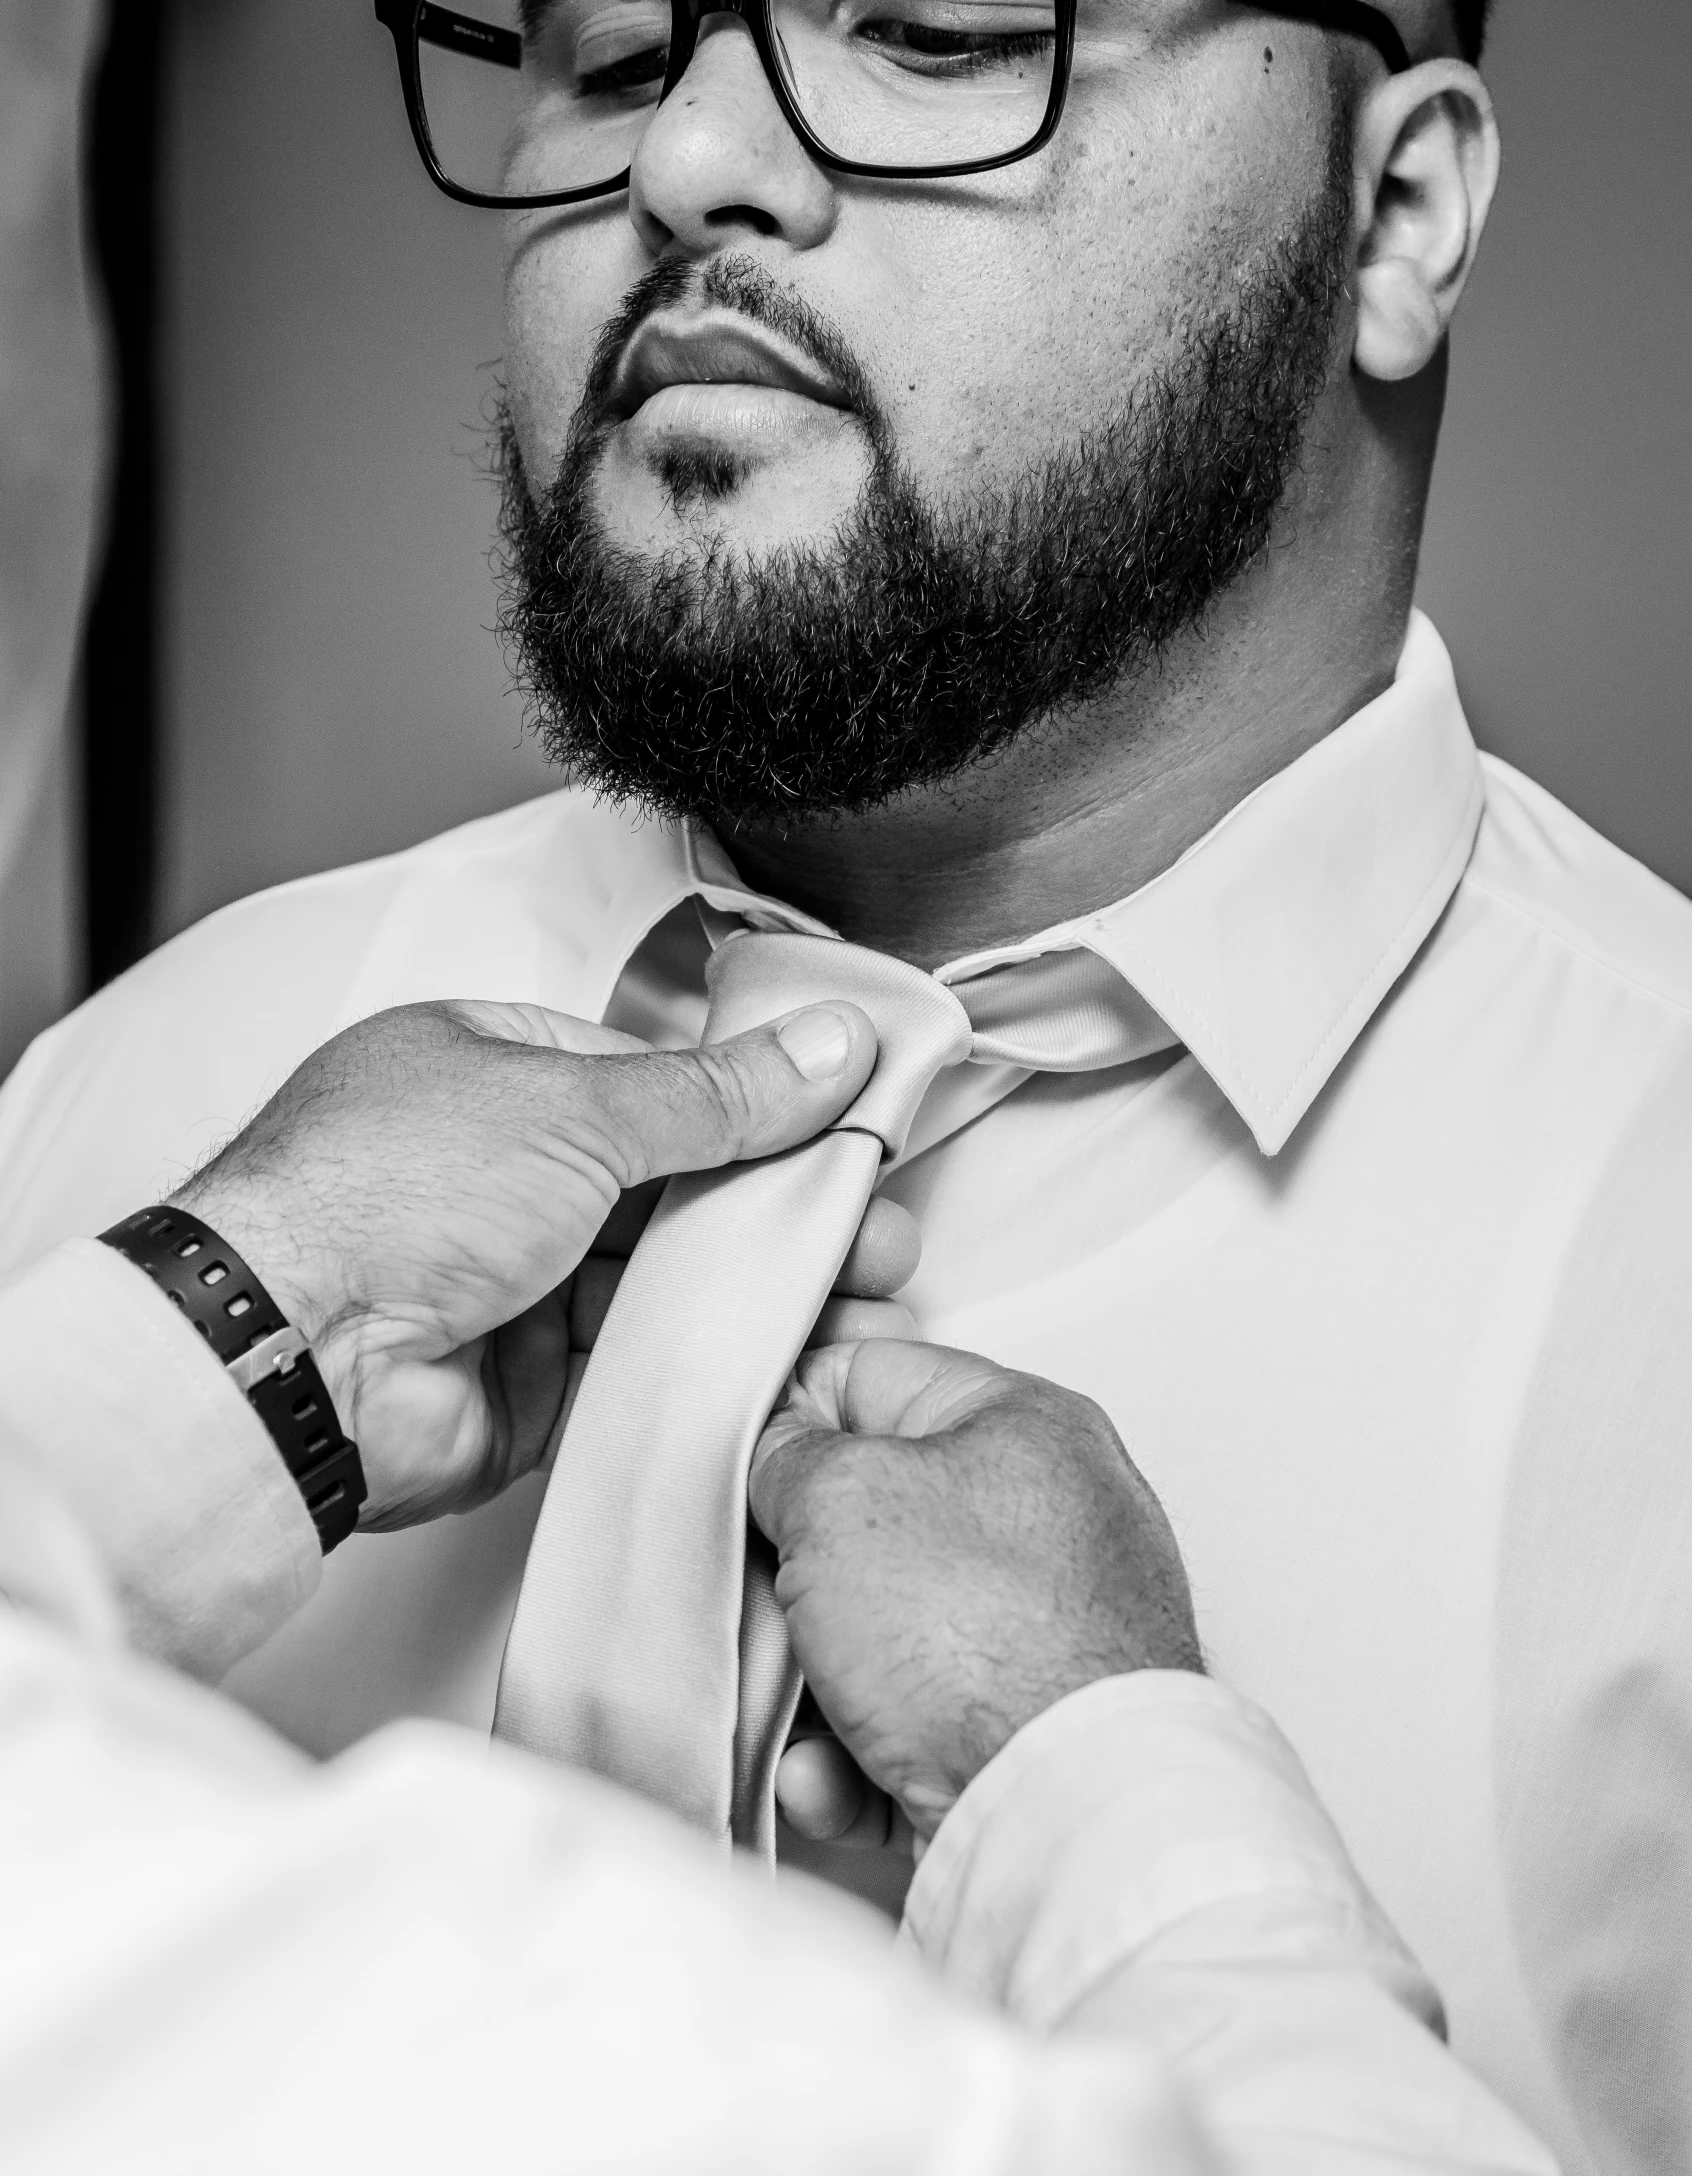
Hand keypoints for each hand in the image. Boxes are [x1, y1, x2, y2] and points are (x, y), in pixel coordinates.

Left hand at [172, 1000, 917, 1528]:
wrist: (292, 1358)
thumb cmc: (383, 1196)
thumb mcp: (575, 1106)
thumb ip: (713, 1094)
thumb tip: (822, 1046)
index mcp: (492, 1071)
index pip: (653, 1082)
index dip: (753, 1108)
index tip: (844, 1129)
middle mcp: (500, 1174)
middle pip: (668, 1188)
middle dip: (774, 1211)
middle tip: (872, 1231)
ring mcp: (511, 1282)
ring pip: (663, 1283)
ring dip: (755, 1291)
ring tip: (858, 1296)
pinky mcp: (524, 1382)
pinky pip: (635, 1368)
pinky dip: (706, 1364)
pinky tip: (784, 1356)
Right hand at [751, 1340, 1201, 1842]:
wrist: (1062, 1816)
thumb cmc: (985, 1640)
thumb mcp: (840, 1498)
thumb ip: (793, 1457)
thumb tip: (783, 1463)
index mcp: (1026, 1427)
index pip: (878, 1377)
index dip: (793, 1416)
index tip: (744, 1467)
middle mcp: (1053, 1523)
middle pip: (877, 1523)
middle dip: (800, 1573)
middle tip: (761, 1595)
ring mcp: (1048, 1636)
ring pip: (886, 1638)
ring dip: (818, 1683)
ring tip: (796, 1711)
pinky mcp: (1031, 1737)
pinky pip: (914, 1730)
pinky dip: (859, 1759)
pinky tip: (833, 1779)